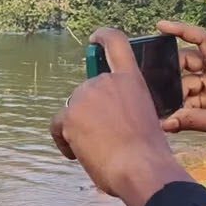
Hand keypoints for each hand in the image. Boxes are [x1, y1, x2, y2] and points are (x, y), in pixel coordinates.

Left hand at [51, 27, 193, 205]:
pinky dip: (64, 141)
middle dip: (90, 114)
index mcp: (131, 79)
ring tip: (98, 151)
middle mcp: (106, 81)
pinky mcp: (69, 114)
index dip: (103, 37)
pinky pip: (58, 126)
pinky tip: (78, 154)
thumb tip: (110, 118)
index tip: (94, 40)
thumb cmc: (147, 153)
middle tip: (105, 138)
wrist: (141, 168)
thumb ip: (127, 106)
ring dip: (79, 129)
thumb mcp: (145, 116)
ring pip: (73, 111)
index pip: (116, 42)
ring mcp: (86, 95)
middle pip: (87, 92)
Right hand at [159, 20, 205, 158]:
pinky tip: (173, 119)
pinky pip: (190, 97)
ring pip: (186, 82)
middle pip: (188, 61)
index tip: (160, 26)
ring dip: (177, 95)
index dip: (181, 29)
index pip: (202, 39)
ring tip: (167, 110)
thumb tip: (165, 123)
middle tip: (158, 87)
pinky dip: (182, 106)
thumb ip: (191, 121)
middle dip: (173, 73)